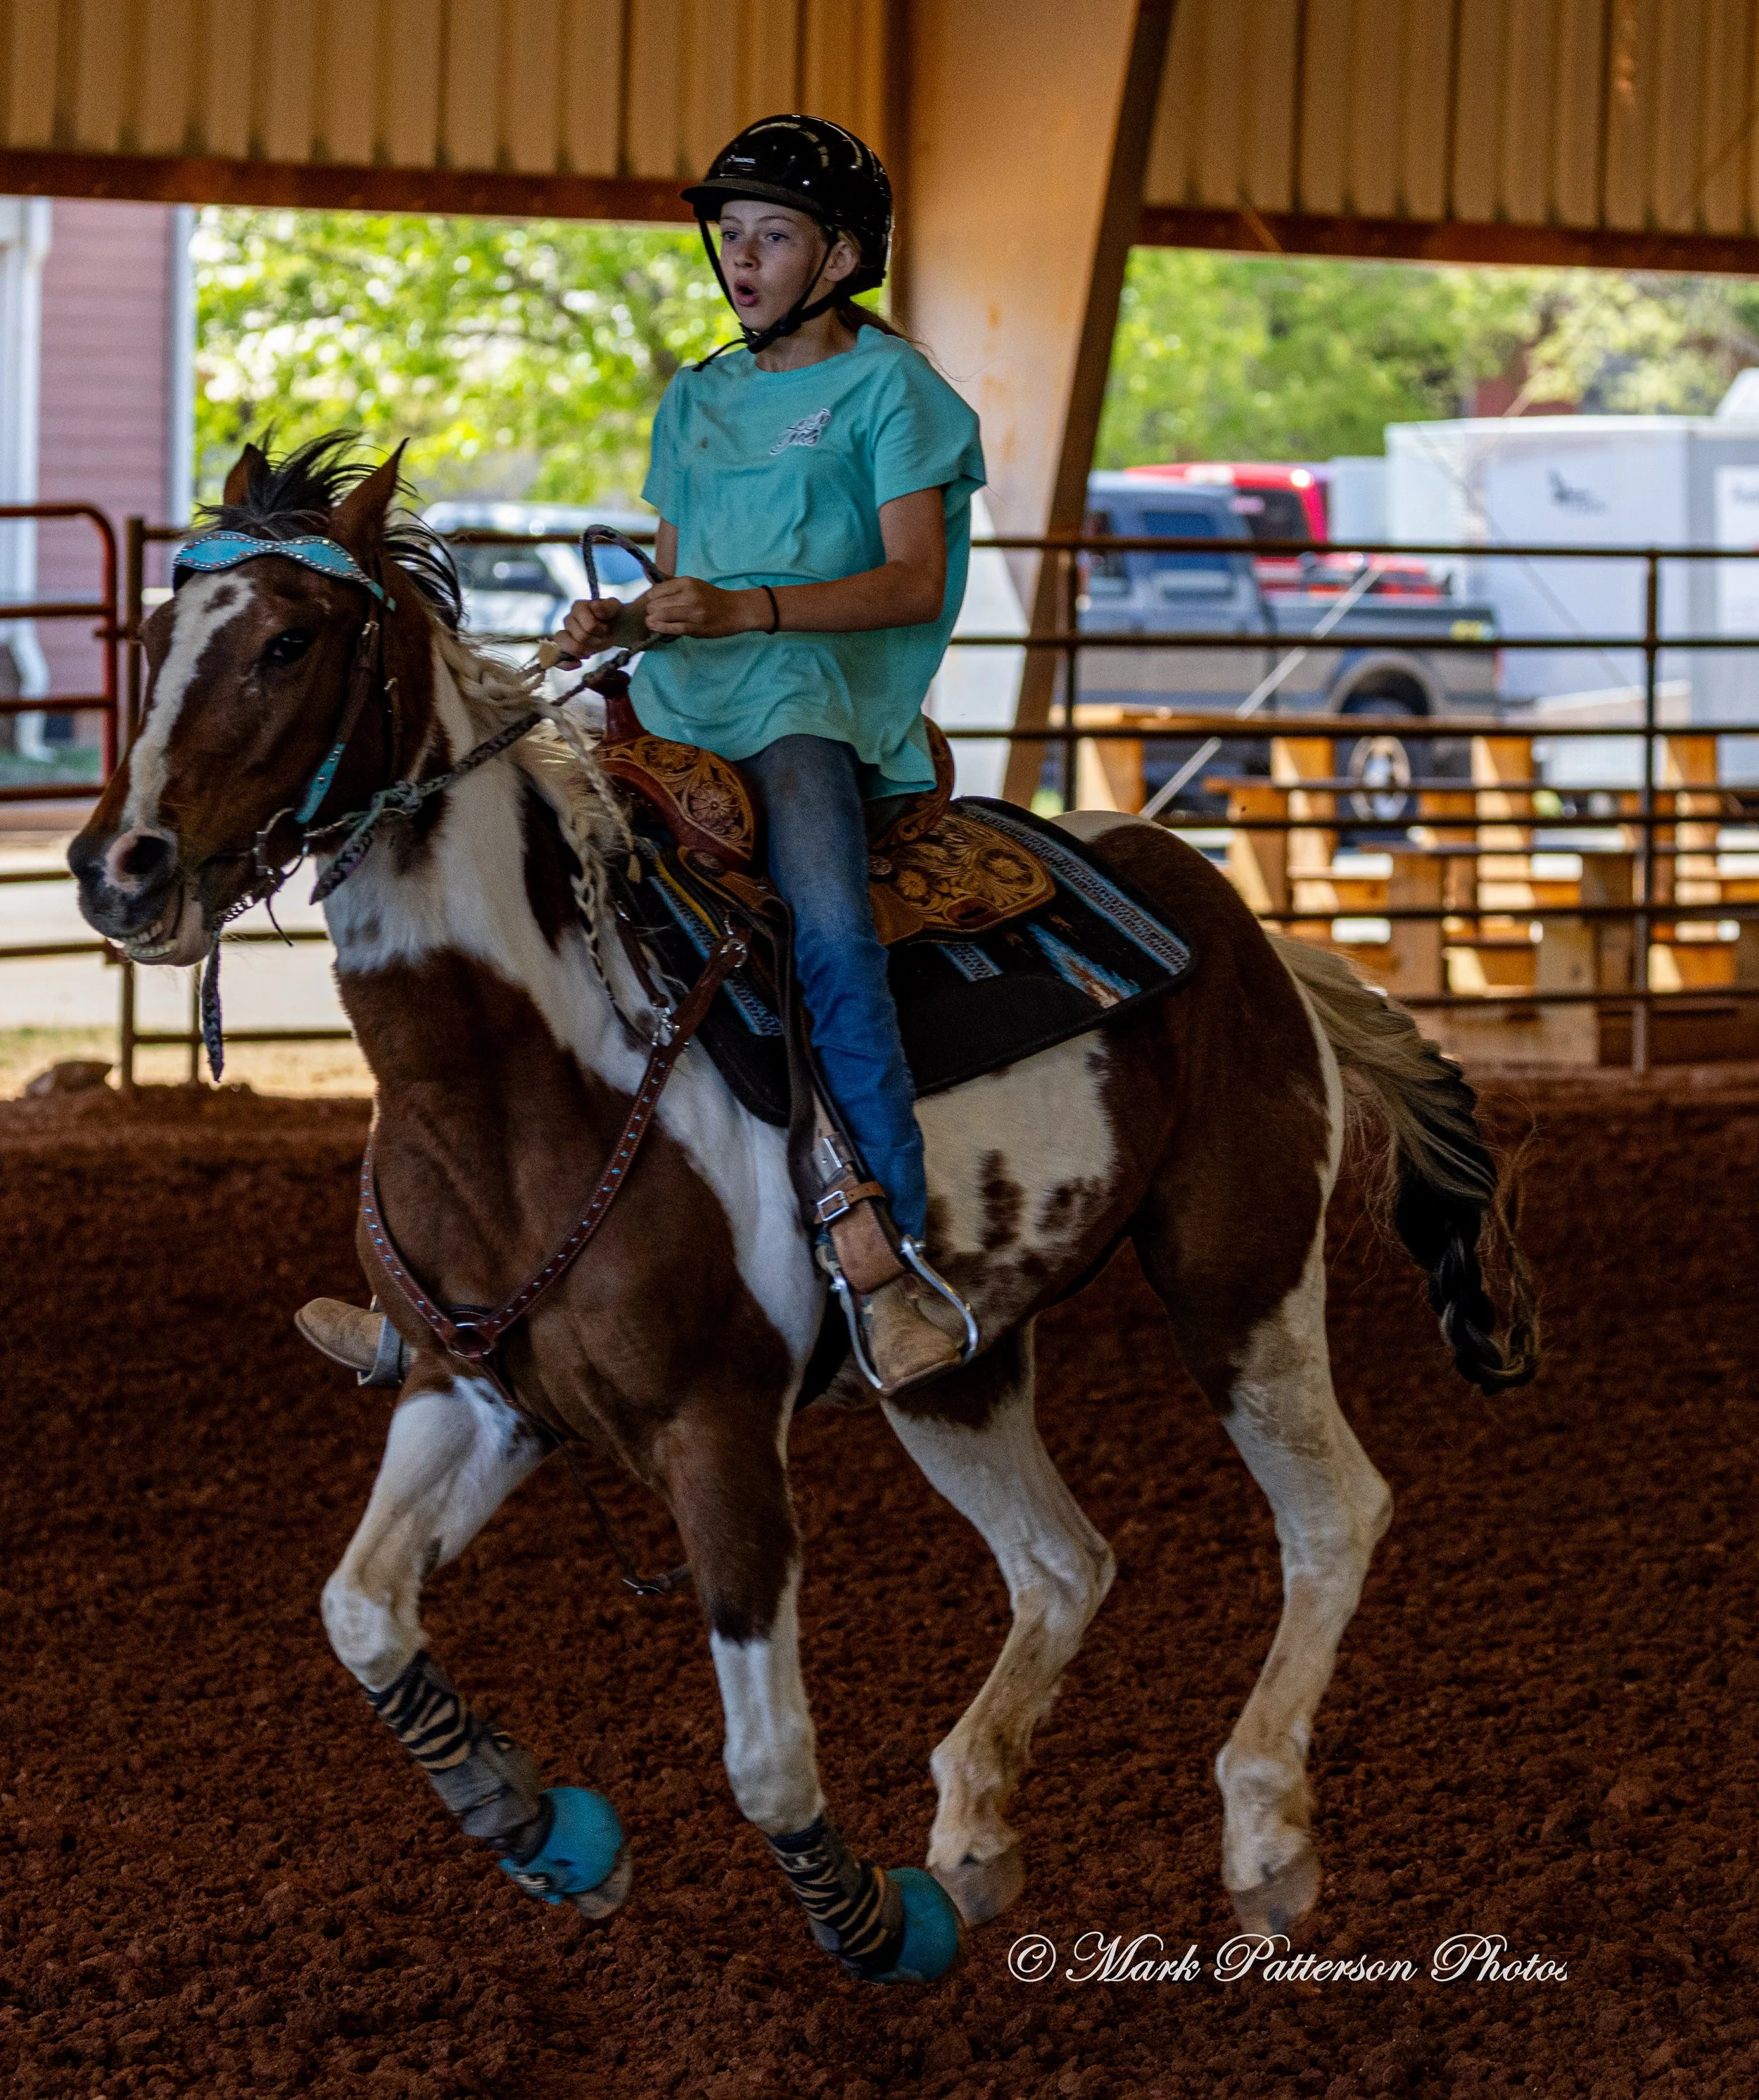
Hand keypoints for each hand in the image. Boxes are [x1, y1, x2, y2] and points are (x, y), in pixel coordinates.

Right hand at [554, 594, 633, 664]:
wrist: (614, 628)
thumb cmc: (612, 617)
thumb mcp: (615, 608)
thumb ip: (608, 606)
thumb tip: (595, 607)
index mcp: (578, 607)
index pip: (589, 625)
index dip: (601, 630)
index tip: (606, 628)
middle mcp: (568, 619)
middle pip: (581, 637)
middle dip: (596, 642)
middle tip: (602, 638)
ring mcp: (565, 634)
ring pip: (564, 645)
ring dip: (583, 651)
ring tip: (591, 650)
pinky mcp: (564, 648)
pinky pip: (556, 658)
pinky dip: (566, 664)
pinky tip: (578, 664)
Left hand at [643, 576, 766, 637]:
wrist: (736, 610)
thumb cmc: (711, 597)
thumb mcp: (693, 583)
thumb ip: (671, 581)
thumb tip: (646, 574)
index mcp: (687, 582)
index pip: (657, 590)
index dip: (650, 598)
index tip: (652, 603)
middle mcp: (689, 595)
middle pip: (657, 604)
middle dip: (651, 611)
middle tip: (652, 614)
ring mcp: (693, 612)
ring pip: (662, 616)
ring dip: (652, 621)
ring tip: (650, 622)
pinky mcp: (696, 628)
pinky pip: (672, 628)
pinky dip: (661, 629)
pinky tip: (656, 628)